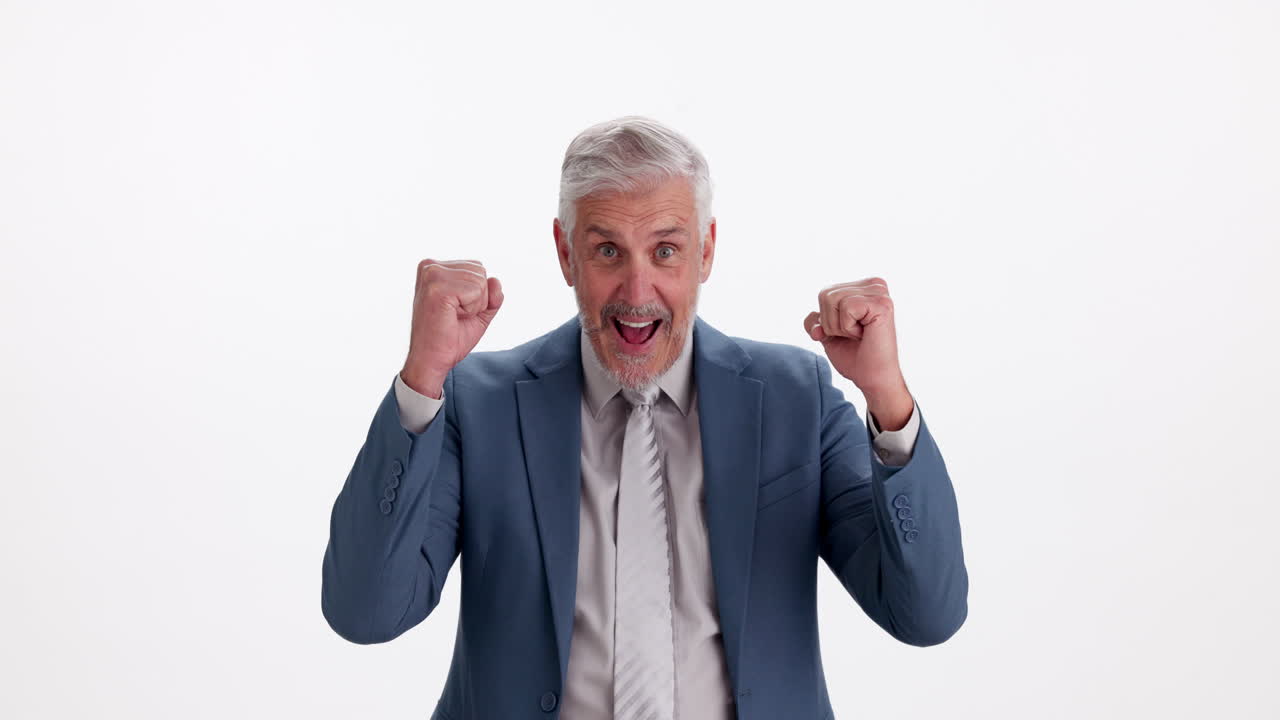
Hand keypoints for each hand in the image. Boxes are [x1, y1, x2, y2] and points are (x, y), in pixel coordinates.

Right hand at [401, 259, 502, 397]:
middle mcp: (430, 266)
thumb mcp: (478, 312)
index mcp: (434, 266)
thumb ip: (491, 295)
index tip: (454, 309)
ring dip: (474, 305)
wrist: (431, 361)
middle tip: (454, 315)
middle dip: (477, 298)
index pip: (476, 267)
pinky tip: (451, 318)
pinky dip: (471, 309)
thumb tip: (495, 280)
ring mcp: (432, 276)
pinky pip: (476, 290)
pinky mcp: (438, 289)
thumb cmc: (450, 338)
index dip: (476, 294)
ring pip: (480, 281)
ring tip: (452, 317)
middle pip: (480, 270)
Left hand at [803, 277, 909, 417]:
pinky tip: (865, 334)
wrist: (872, 378)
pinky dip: (848, 327)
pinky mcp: (882, 304)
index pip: (825, 293)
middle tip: (854, 335)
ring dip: (840, 326)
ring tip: (860, 334)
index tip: (848, 332)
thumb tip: (815, 323)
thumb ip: (816, 321)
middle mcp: (874, 285)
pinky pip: (846, 307)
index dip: (827, 319)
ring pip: (833, 299)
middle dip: (831, 322)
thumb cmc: (855, 356)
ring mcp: (880, 292)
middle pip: (826, 294)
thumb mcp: (828, 335)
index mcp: (863, 287)